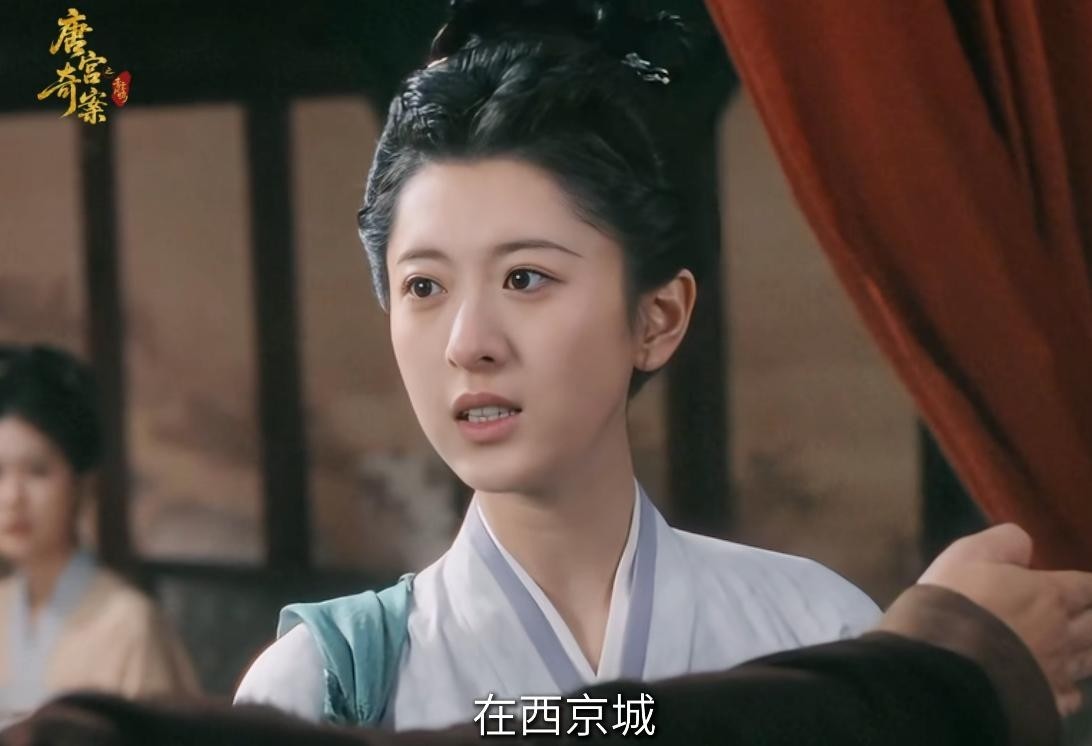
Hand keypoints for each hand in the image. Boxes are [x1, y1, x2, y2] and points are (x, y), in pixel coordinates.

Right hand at [919, 523, 1091, 715]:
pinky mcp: (1044, 699)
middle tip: (1087, 612)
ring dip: (1088, 649)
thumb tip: (1025, 544)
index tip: (1084, 585)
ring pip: (1089, 660)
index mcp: (1050, 595)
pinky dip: (1070, 688)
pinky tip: (1061, 684)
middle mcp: (1062, 633)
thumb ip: (1005, 542)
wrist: (945, 659)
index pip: (1086, 585)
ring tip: (1084, 644)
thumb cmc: (958, 599)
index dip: (1088, 584)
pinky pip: (1071, 696)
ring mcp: (1056, 670)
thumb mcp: (970, 552)